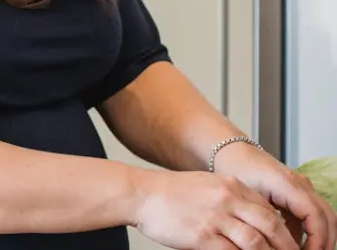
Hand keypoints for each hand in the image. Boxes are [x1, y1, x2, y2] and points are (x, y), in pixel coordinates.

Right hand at [131, 169, 297, 248]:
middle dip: (287, 246)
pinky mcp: (202, 237)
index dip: (284, 230)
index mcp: (231, 186)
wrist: (140, 194)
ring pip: (256, 242)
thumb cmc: (170, 192)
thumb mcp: (207, 185)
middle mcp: (227, 199)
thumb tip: (254, 220)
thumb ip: (231, 198)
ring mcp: (215, 218)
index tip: (289, 243)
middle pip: (271, 225)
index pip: (269, 209)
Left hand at [214, 142, 336, 249]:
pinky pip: (314, 212)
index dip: (317, 238)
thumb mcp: (248, 198)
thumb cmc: (236, 171)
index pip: (315, 215)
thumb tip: (281, 244)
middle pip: (327, 216)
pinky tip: (303, 244)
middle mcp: (301, 184)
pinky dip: (314, 230)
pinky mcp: (299, 191)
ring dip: (322, 236)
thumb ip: (268, 220)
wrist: (233, 152)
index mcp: (288, 184)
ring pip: (324, 215)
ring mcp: (303, 186)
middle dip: (325, 240)